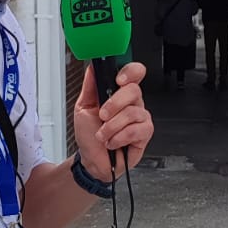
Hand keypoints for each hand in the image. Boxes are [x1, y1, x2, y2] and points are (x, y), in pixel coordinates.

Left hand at [73, 61, 153, 182]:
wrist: (91, 160)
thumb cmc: (89, 135)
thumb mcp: (83, 108)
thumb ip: (89, 86)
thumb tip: (93, 67)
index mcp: (119, 93)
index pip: (133, 73)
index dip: (130, 72)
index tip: (118, 80)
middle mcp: (132, 103)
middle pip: (134, 90)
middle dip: (114, 104)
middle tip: (102, 115)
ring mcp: (140, 118)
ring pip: (133, 112)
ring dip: (112, 126)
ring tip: (104, 135)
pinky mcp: (144, 134)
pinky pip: (137, 130)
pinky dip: (120, 137)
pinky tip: (113, 142)